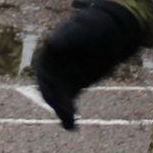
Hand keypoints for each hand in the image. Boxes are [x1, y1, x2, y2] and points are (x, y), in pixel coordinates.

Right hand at [34, 0, 143, 128]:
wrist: (109, 31)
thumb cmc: (92, 26)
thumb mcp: (82, 29)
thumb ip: (68, 38)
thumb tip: (50, 43)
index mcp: (50, 52)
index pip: (43, 71)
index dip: (46, 84)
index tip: (52, 95)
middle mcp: (53, 67)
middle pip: (49, 88)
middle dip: (55, 101)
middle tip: (64, 111)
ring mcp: (63, 77)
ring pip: (58, 98)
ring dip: (62, 111)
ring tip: (68, 123)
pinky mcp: (74, 86)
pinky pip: (68, 102)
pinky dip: (68, 115)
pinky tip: (71, 126)